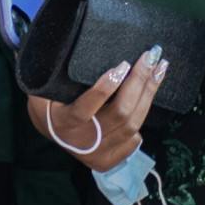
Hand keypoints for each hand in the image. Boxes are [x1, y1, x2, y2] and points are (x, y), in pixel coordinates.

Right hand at [27, 44, 167, 171]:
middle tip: (150, 57)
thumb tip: (68, 44)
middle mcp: (80, 141)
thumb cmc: (49, 99)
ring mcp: (96, 154)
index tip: (123, 64)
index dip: (105, 88)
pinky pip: (134, 139)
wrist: (49, 131)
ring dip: (148, 94)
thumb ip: (55, 71)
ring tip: (159, 69)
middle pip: (119, 114)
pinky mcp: (108, 160)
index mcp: (62, 122)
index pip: (85, 108)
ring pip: (132, 125)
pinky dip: (142, 115)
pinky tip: (149, 94)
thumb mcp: (45, 86)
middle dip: (139, 83)